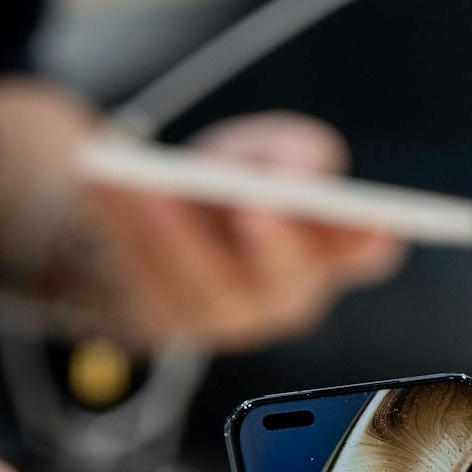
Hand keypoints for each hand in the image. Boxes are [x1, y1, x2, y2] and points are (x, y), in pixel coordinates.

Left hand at [82, 111, 404, 348]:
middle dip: (272, 241)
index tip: (373, 219)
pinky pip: (139, 279)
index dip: (369, 241)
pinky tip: (98, 185)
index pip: (364, 254)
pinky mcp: (161, 322)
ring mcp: (220, 319)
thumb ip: (287, 150)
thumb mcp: (256, 153)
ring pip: (200, 283)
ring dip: (173, 231)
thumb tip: (298, 168)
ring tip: (147, 186)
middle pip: (282, 282)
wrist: (141, 227)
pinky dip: (117, 228)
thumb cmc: (220, 188)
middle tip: (255, 202)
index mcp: (323, 252)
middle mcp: (281, 296)